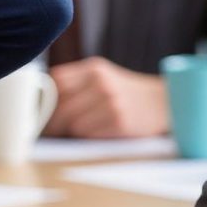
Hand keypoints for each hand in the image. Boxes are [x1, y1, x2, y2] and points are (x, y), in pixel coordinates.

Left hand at [46, 60, 168, 137]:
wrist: (166, 102)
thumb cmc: (127, 94)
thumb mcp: (104, 78)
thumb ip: (77, 85)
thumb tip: (40, 106)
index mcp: (94, 69)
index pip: (56, 81)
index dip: (44, 101)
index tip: (40, 114)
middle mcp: (102, 82)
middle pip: (61, 105)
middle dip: (51, 123)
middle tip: (49, 133)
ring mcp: (111, 102)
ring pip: (72, 122)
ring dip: (69, 132)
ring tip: (75, 134)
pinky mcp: (120, 122)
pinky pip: (89, 134)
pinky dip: (86, 138)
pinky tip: (96, 134)